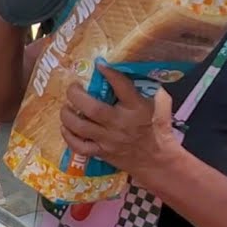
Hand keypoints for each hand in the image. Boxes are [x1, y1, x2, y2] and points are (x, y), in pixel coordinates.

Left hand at [59, 63, 180, 183]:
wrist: (157, 161)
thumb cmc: (158, 129)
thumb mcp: (162, 106)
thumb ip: (152, 90)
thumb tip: (137, 72)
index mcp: (137, 109)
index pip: (122, 87)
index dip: (110, 74)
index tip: (99, 65)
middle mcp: (120, 123)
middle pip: (93, 109)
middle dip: (77, 95)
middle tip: (73, 88)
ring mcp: (109, 139)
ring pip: (80, 127)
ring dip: (67, 115)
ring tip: (66, 106)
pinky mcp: (102, 152)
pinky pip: (79, 146)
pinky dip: (68, 137)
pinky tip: (65, 127)